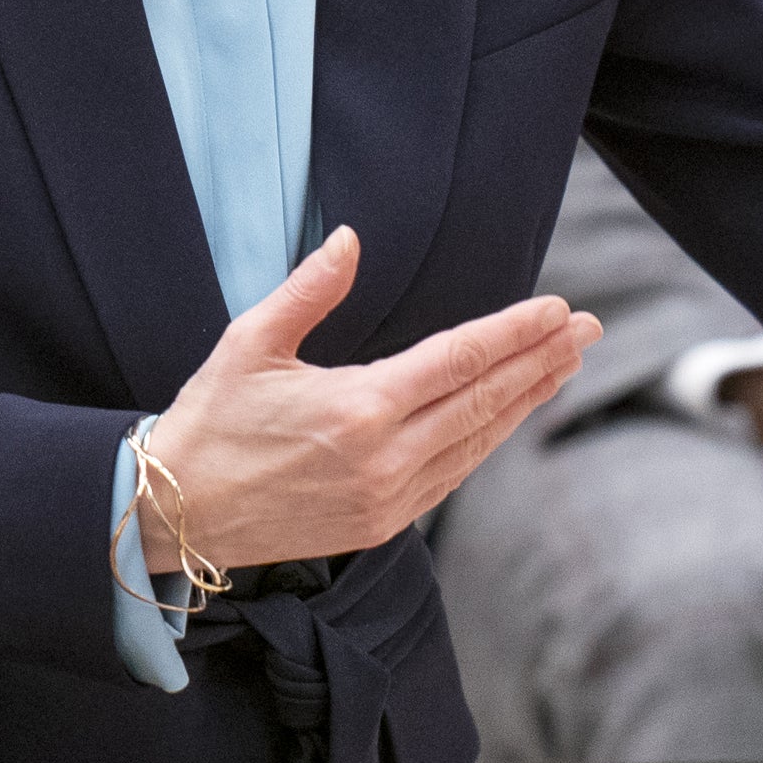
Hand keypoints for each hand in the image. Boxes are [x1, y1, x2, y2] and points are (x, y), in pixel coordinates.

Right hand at [140, 226, 599, 573]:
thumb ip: (309, 289)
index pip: (460, 359)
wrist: (176, 513)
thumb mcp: (249, 341)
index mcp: (358, 406)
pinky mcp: (380, 523)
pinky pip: (452, 474)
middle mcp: (384, 457)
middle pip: (484, 399)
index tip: (558, 310)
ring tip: (562, 367)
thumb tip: (350, 239)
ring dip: (524, 401)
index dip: (515, 333)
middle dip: (541, 361)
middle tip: (586, 330)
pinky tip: (506, 416)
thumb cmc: (210, 420)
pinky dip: (486, 439)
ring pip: (476, 440)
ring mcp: (387, 496)